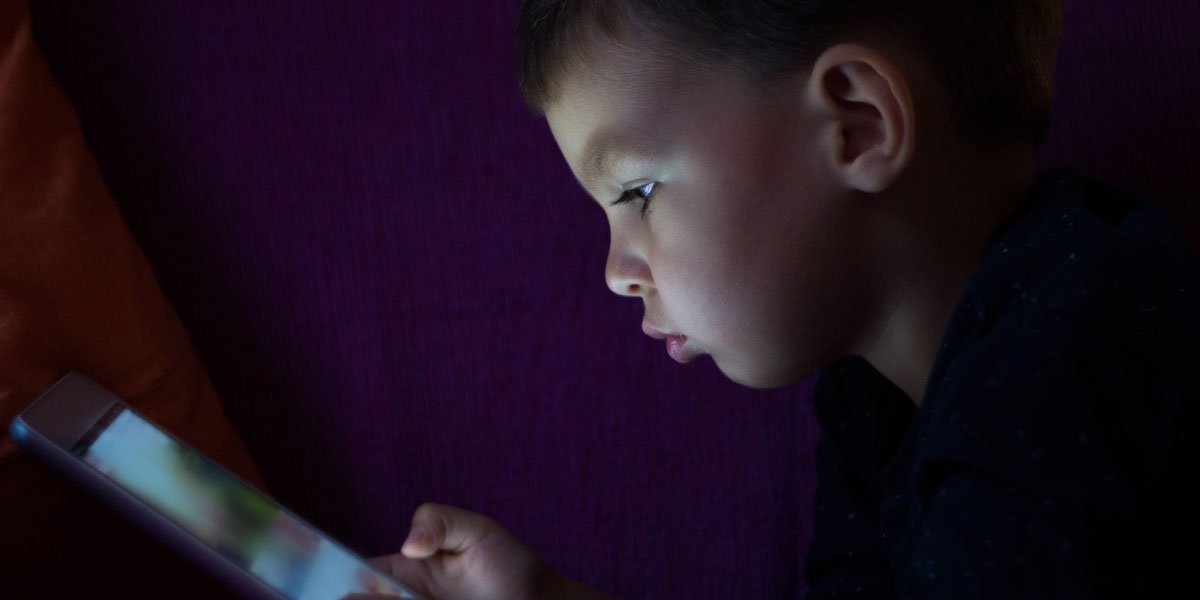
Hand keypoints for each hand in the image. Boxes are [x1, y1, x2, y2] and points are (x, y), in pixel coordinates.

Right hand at [359, 502, 610, 599]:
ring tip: (375, 596)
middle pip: (367, 596)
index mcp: (406, 572)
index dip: (341, 580)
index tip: (336, 586)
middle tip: (352, 595)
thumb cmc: (508, 564)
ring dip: (371, 599)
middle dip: (358, 596)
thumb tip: (409, 543)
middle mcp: (406, 598)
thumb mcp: (477, 531)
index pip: (361, 576)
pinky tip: (388, 598)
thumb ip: (440, 523)